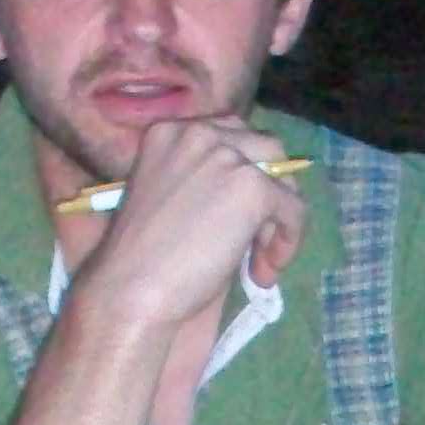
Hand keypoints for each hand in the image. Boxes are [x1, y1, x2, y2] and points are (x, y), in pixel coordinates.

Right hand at [79, 117, 306, 334]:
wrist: (131, 292)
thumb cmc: (139, 263)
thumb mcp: (168, 201)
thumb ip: (203, 184)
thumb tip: (253, 197)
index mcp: (167, 133)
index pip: (228, 136)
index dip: (240, 176)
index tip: (232, 221)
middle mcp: (197, 132)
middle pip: (263, 148)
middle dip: (267, 192)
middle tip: (252, 243)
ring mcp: (226, 155)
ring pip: (282, 176)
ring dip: (280, 217)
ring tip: (259, 260)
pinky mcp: (251, 186)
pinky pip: (293, 208)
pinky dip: (288, 242)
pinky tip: (262, 273)